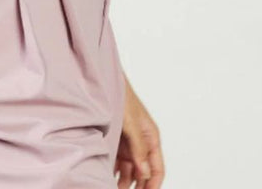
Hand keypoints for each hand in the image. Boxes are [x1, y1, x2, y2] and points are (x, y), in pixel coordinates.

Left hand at [114, 72, 164, 187]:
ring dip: (124, 182)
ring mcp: (128, 144)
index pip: (157, 169)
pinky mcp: (116, 142)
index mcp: (151, 137)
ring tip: (112, 187)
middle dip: (138, 187)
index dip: (154, 185)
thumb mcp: (131, 123)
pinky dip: (114, 173)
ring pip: (130, 171)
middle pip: (143, 173)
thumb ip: (139, 148)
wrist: (104, 82)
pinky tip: (106, 178)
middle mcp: (141, 143)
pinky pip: (118, 163)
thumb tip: (145, 172)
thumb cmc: (122, 96)